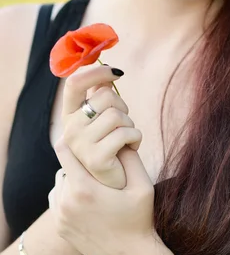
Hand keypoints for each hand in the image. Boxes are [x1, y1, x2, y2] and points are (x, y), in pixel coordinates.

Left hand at [48, 139, 157, 254]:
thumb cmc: (139, 219)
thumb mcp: (142, 185)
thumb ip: (130, 158)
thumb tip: (118, 138)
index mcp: (84, 189)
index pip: (64, 150)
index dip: (75, 140)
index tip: (88, 138)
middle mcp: (66, 202)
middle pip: (64, 166)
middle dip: (80, 161)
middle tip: (98, 163)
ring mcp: (60, 216)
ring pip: (60, 181)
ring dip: (74, 177)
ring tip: (95, 183)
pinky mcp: (59, 226)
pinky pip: (58, 197)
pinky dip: (68, 194)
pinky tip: (87, 198)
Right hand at [61, 63, 141, 188]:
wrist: (115, 185)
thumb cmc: (112, 146)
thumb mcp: (105, 118)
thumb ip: (101, 95)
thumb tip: (106, 69)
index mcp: (70, 116)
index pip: (74, 83)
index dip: (96, 71)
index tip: (117, 72)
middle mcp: (69, 129)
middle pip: (105, 96)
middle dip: (123, 106)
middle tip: (122, 123)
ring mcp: (80, 145)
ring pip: (118, 115)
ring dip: (130, 124)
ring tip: (126, 138)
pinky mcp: (96, 159)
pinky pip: (126, 133)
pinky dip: (136, 138)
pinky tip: (131, 148)